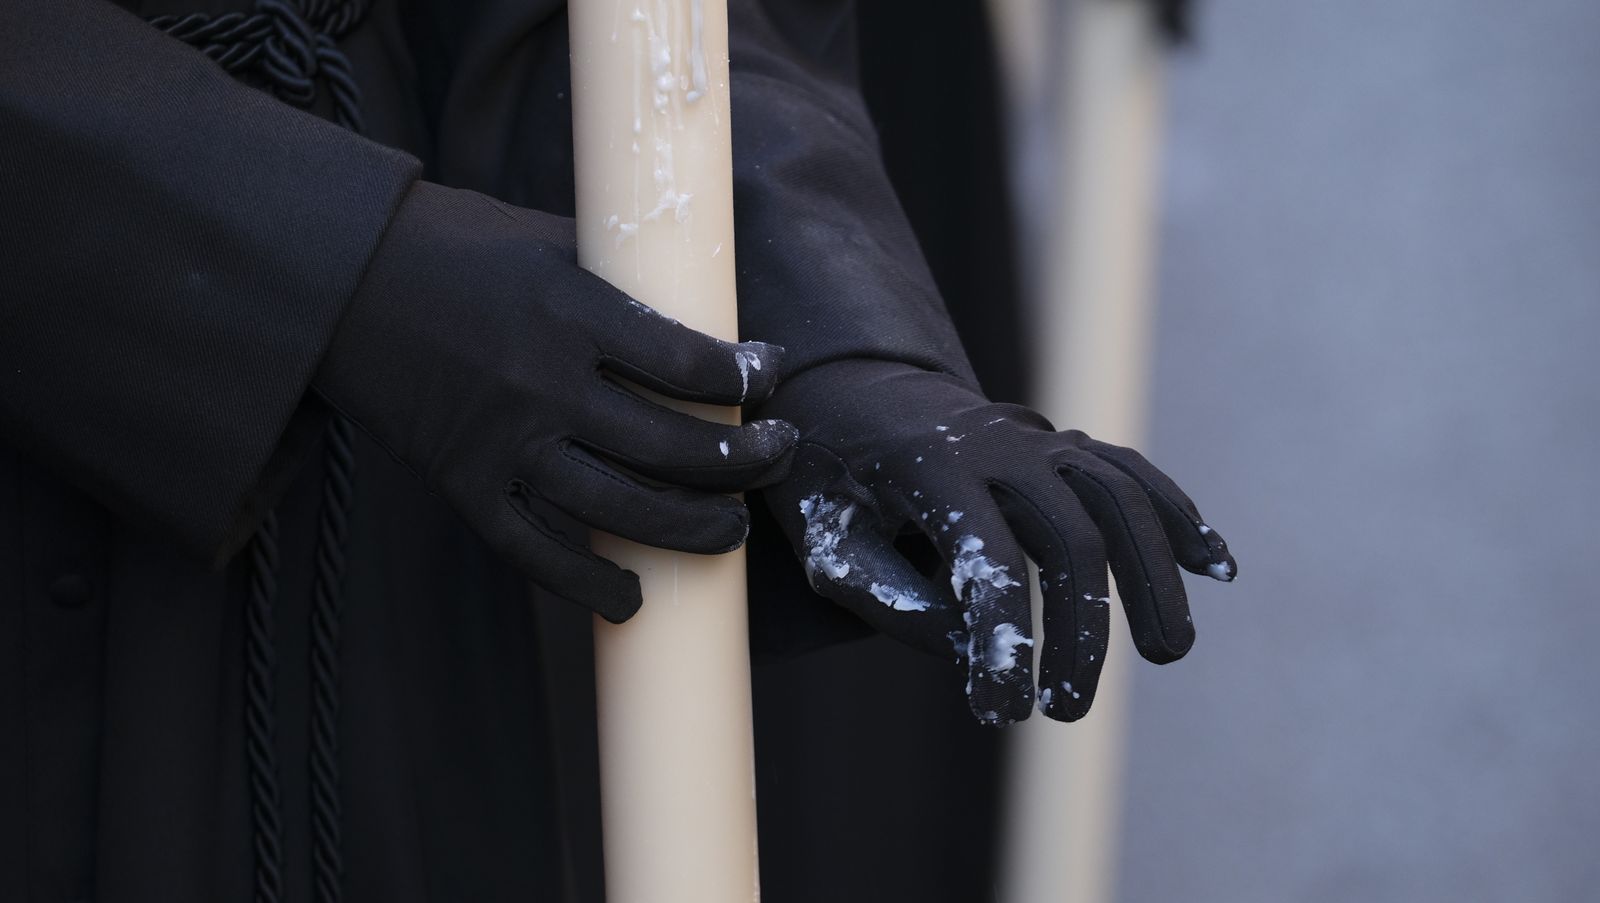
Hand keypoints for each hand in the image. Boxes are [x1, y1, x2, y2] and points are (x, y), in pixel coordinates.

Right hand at [314, 182, 796, 621]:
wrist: (339, 280)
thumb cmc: (454, 247)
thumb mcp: (545, 239)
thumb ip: (619, 276)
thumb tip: (703, 304)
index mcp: (567, 312)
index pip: (686, 362)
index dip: (746, 378)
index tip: (772, 376)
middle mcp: (540, 383)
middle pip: (671, 446)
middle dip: (745, 461)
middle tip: (778, 456)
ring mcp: (501, 443)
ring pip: (620, 509)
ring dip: (694, 528)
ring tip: (735, 527)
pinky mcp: (464, 485)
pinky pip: (534, 552)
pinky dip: (587, 581)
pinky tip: (633, 595)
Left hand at [759, 359, 1235, 723]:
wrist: (846, 383)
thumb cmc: (826, 472)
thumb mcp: (824, 536)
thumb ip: (888, 595)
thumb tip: (973, 647)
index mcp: (930, 464)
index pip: (990, 562)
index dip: (1006, 643)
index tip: (1004, 713)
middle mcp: (997, 442)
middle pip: (1071, 538)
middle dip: (1081, 633)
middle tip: (1068, 709)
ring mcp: (1037, 437)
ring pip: (1120, 500)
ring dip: (1153, 578)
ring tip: (1169, 653)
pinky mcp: (1060, 443)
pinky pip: (1131, 472)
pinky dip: (1175, 513)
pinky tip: (1213, 566)